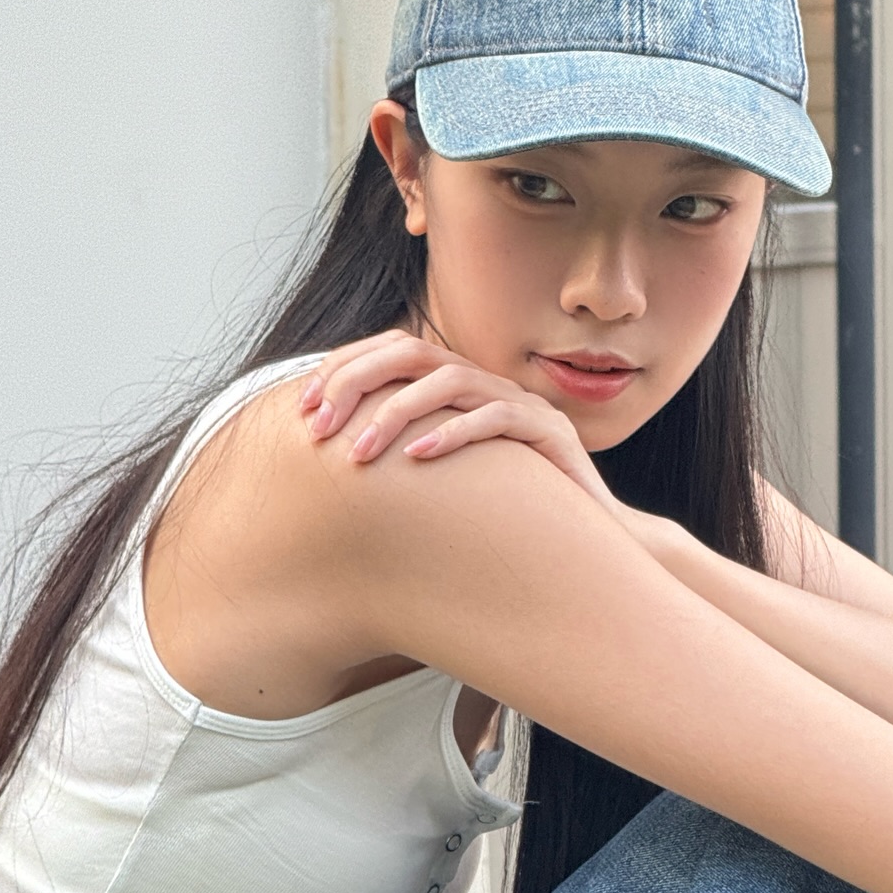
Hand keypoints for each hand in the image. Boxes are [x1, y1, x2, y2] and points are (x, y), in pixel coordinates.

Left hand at [300, 330, 638, 532]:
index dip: (342, 369)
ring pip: (449, 380)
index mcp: (462, 388)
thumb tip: (332, 461)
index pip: (393, 351)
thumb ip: (402, 457)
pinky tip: (417, 459)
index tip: (302, 409)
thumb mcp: (446, 480)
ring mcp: (521, 405)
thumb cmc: (511, 516)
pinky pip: (494, 419)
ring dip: (395, 413)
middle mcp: (489, 385)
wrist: (590, 542)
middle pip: (412, 352)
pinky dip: (451, 435)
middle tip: (319, 429)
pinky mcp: (549, 433)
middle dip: (356, 384)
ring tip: (359, 453)